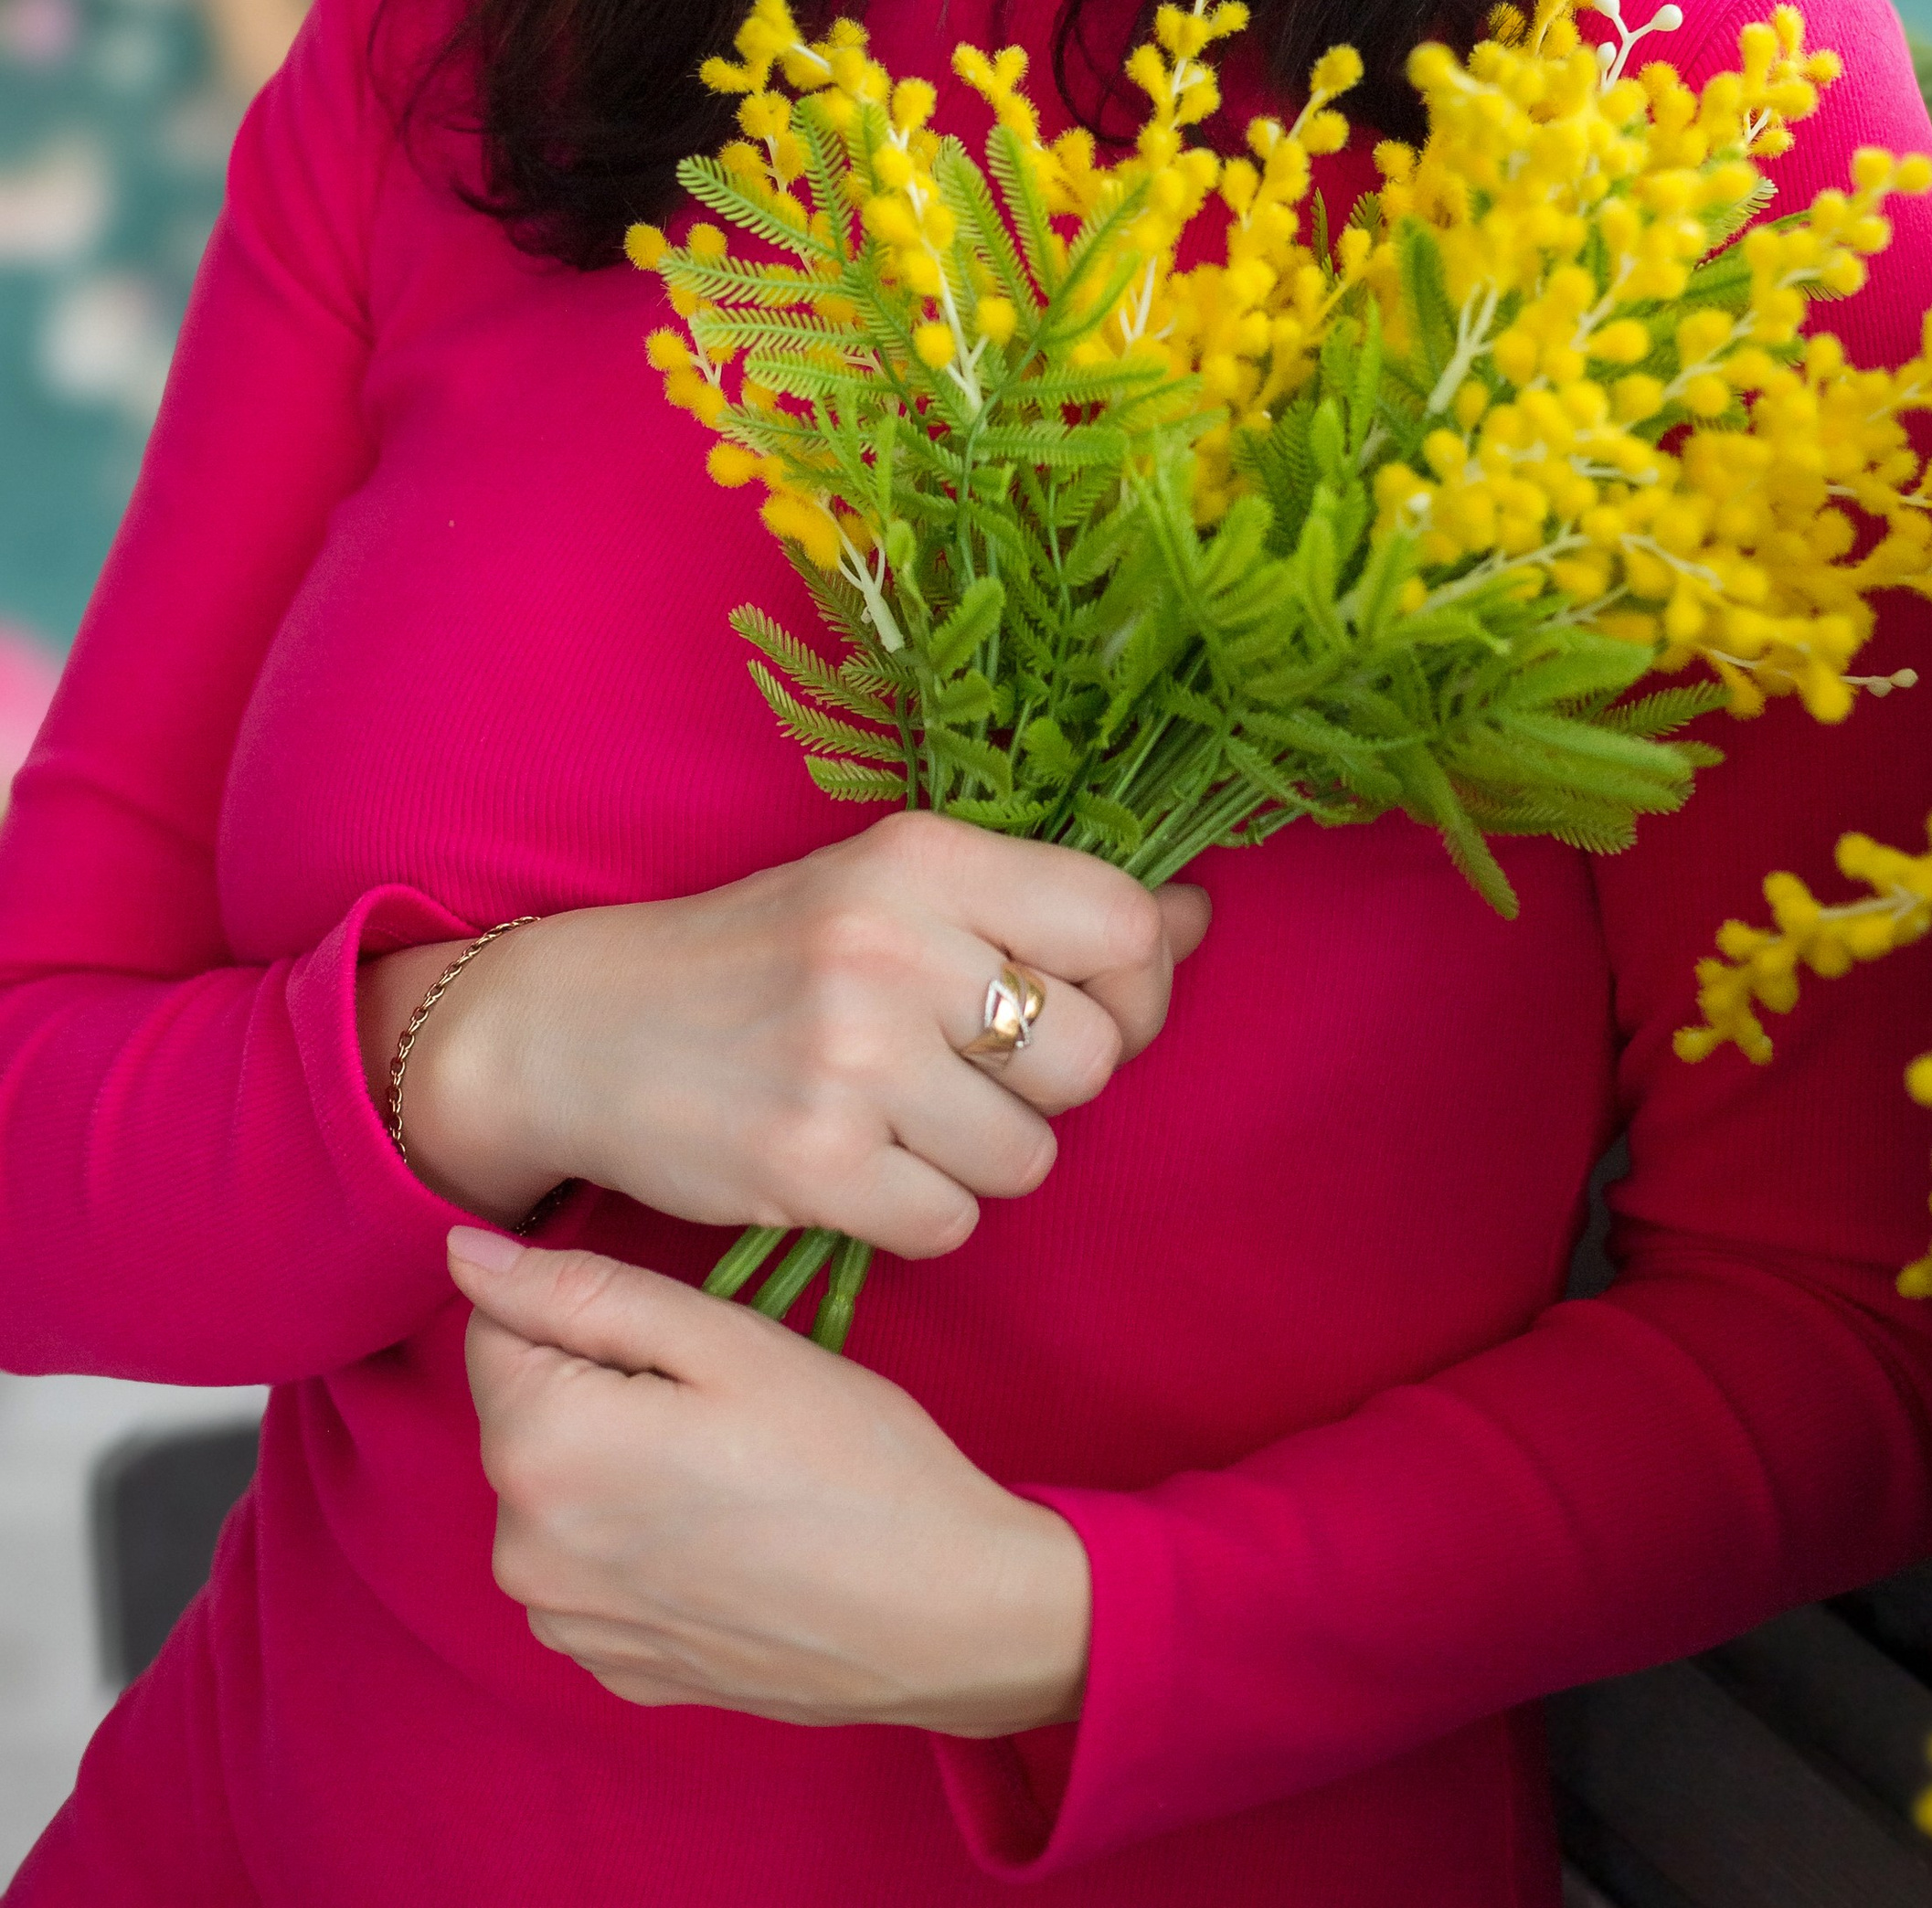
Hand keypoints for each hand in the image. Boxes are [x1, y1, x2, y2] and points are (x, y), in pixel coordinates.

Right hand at [358, 814, 1207, 1245]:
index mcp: (922, 858)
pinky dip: (916, 1211)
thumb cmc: (762, 956)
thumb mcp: (891, 889)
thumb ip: (1040, 904)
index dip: (1135, 985)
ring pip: (1028, 1157)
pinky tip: (857, 1163)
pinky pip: (951, 1225)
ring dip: (978, 1156)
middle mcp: (891, 948)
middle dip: (1047, 1084)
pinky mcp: (811, 1167)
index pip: (1125, 928)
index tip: (1085, 1003)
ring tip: (897, 1113)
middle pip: (1092, 1059)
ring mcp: (850, 1062)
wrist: (580, 1029)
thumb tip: (1198, 919)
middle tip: (964, 1069)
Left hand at [449, 1228, 1087, 1734]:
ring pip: (559, 1489)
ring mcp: (565, 1625)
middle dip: (604, 1388)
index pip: (498, 1327)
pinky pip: (591, 1566)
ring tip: (732, 1475)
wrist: (942, 1615)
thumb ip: (581, 1290)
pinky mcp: (610, 1670)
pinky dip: (639, 1540)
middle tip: (725, 1407)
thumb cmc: (849, 1460)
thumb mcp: (725, 1339)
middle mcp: (522, 1553)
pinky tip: (726, 1539)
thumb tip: (464, 1253)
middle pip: (528, 1413)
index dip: (593, 1313)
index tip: (681, 1341)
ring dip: (618, 1465)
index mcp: (541, 1450)